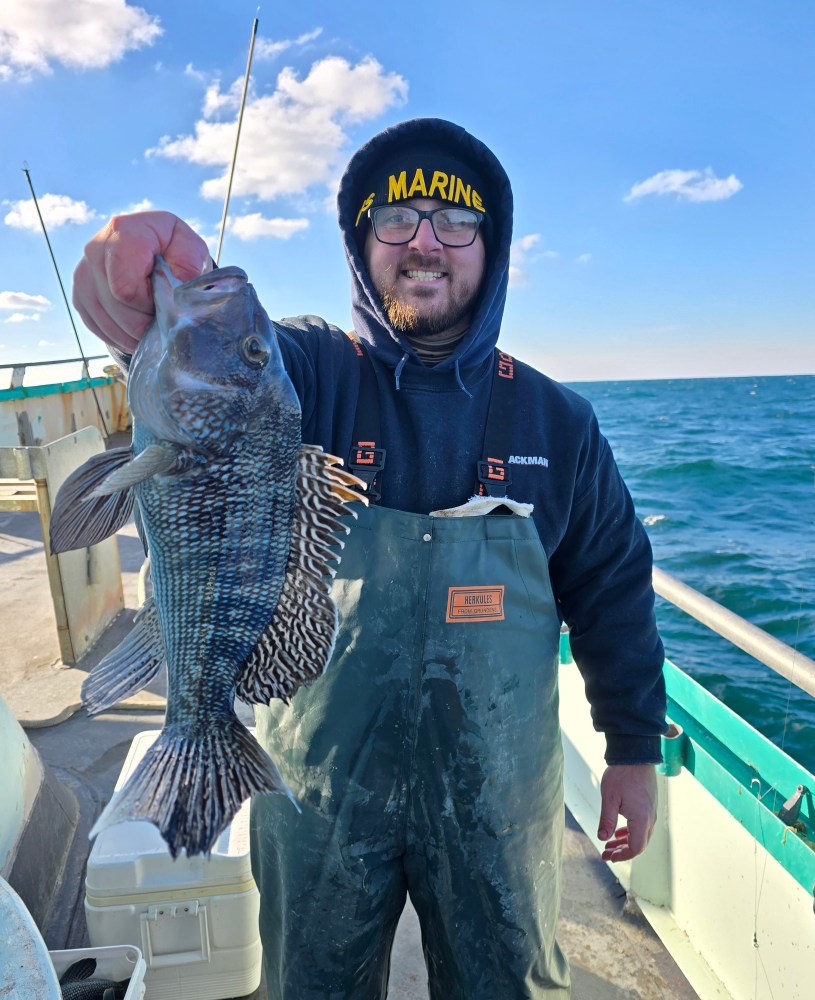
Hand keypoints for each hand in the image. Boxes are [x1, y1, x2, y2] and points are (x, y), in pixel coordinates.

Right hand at [72, 211, 211, 352]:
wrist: (153, 248)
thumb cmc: (174, 249)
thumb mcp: (191, 247)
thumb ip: (188, 264)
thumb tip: (177, 288)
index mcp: (123, 232)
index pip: (125, 287)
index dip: (148, 303)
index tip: (163, 300)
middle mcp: (95, 249)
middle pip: (117, 306)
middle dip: (145, 320)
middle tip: (162, 314)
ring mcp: (83, 274)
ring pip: (107, 322)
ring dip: (135, 332)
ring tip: (153, 322)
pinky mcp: (79, 296)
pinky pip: (99, 329)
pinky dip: (122, 336)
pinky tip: (138, 327)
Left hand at [597, 763, 656, 861]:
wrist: (635, 755)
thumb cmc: (622, 774)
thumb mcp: (609, 798)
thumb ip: (607, 820)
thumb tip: (602, 839)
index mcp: (641, 819)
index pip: (635, 847)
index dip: (622, 856)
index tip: (608, 856)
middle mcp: (650, 818)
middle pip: (639, 843)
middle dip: (622, 851)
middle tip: (606, 853)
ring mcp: (651, 811)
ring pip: (641, 834)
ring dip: (625, 841)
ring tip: (610, 844)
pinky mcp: (649, 804)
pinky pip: (642, 825)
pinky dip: (630, 831)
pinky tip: (619, 831)